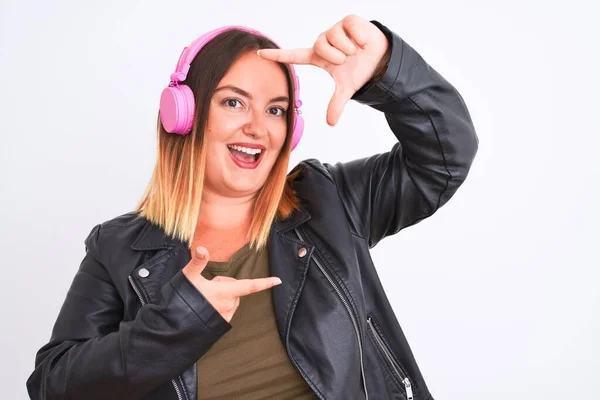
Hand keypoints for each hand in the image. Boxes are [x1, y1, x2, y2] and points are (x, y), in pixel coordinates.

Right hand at [182, 246, 281, 322]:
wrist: (175, 324)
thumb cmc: (183, 298)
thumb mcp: (188, 277)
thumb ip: (198, 262)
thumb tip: (203, 248)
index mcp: (225, 292)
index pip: (249, 286)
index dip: (264, 283)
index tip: (278, 280)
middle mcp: (229, 305)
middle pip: (236, 289)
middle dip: (225, 285)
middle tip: (207, 286)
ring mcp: (226, 316)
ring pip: (232, 299)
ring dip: (223, 295)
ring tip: (205, 297)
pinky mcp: (221, 324)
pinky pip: (227, 310)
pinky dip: (221, 305)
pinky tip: (207, 306)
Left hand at [258, 15, 389, 125]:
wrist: (380, 59)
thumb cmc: (358, 70)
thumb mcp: (346, 88)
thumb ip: (336, 104)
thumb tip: (331, 123)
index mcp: (318, 56)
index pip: (294, 55)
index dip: (278, 55)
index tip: (260, 54)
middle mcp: (323, 41)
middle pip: (322, 47)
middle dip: (338, 56)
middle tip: (348, 59)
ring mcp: (335, 29)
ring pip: (336, 39)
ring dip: (350, 48)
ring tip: (356, 50)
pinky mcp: (348, 20)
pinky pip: (351, 30)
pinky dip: (360, 39)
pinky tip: (364, 42)